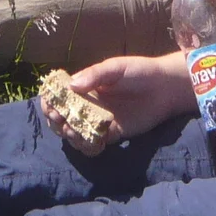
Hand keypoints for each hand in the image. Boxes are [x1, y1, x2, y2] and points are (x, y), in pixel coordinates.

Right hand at [40, 54, 193, 153]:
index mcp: (84, 87)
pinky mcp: (112, 134)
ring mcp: (99, 121)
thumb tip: (71, 86)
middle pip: (61, 117)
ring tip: (75, 133)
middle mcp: (88, 105)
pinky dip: (89, 147)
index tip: (51, 107)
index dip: (50, 102)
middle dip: (56, 122)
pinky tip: (94, 144)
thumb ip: (94, 74)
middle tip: (62, 122)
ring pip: (75, 133)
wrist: (165, 88)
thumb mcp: (115, 68)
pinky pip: (94, 145)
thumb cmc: (138, 71)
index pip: (59, 95)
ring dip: (70, 136)